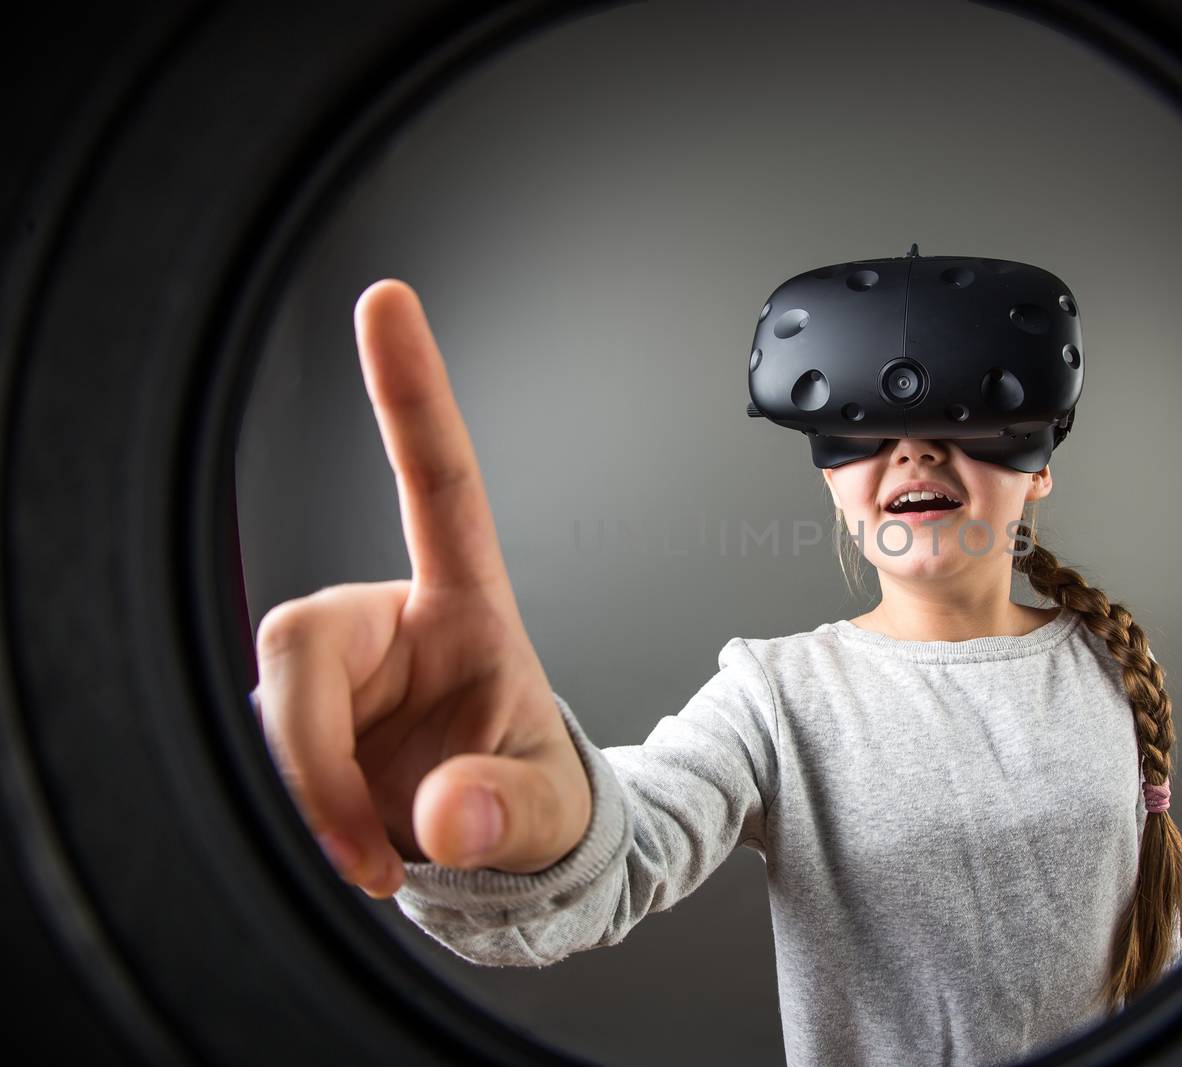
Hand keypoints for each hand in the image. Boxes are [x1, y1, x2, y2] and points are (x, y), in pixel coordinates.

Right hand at [253, 279, 591, 898]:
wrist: (483, 849)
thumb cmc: (521, 795)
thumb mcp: (544, 809)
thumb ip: (507, 811)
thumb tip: (446, 814)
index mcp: (463, 604)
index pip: (438, 484)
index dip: (409, 395)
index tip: (386, 298)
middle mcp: (383, 622)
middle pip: (297, 639)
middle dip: (315, 753)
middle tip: (367, 848)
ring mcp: (329, 673)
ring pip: (267, 710)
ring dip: (310, 799)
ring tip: (375, 858)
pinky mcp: (288, 718)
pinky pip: (253, 757)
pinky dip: (292, 819)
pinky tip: (343, 851)